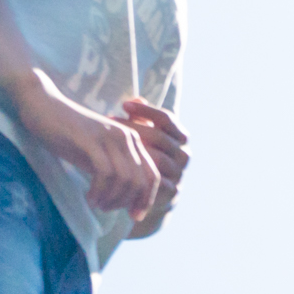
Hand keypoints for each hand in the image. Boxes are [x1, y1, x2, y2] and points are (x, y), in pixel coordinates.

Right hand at [9, 72, 166, 223]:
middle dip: (126, 202)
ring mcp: (110, 137)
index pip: (152, 176)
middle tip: (106, 209)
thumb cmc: (69, 135)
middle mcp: (127, 137)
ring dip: (111, 199)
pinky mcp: (91, 139)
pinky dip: (99, 191)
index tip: (134, 216)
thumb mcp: (98, 156)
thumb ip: (115, 174)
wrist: (44, 108)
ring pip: (124, 179)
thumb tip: (127, 202)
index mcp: (132, 141)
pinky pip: (105, 173)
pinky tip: (89, 197)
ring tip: (96, 203)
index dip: (147, 200)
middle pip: (140, 182)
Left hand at [116, 97, 188, 238]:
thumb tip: (137, 96)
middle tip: (110, 122)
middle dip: (133, 128)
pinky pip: (154, 180)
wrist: (153, 197)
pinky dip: (134, 172)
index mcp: (181, 138)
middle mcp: (184, 155)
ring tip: (109, 143)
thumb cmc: (146, 158)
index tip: (124, 104)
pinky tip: (116, 165)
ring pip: (156, 158)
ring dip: (131, 150)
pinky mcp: (172, 193)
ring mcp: (180, 174)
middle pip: (159, 137)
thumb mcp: (146, 137)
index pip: (167, 119)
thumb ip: (142, 119)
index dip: (146, 110)